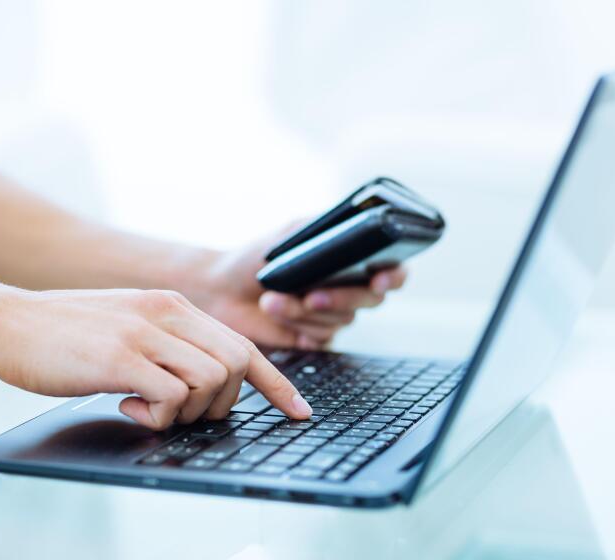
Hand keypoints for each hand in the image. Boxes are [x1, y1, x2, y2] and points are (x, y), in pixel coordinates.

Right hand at [0, 288, 311, 429]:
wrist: (6, 320)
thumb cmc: (67, 332)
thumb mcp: (132, 325)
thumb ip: (171, 345)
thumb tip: (206, 384)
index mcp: (174, 306)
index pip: (243, 346)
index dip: (277, 385)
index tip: (300, 412)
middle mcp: (167, 313)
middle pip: (235, 366)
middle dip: (223, 404)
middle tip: (184, 412)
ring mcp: (144, 334)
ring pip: (210, 381)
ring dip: (187, 411)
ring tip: (148, 407)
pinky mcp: (119, 358)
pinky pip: (169, 396)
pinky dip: (158, 415)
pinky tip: (127, 406)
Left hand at [197, 226, 406, 349]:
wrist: (220, 289)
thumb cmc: (256, 257)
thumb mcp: (291, 233)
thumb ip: (325, 229)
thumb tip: (354, 227)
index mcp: (351, 260)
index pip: (393, 269)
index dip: (394, 276)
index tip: (378, 279)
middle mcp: (348, 288)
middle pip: (370, 299)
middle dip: (340, 298)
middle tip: (310, 296)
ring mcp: (332, 315)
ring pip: (342, 320)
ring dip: (304, 309)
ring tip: (271, 297)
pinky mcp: (314, 338)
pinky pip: (321, 337)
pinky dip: (296, 324)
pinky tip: (273, 310)